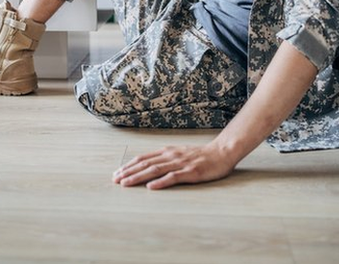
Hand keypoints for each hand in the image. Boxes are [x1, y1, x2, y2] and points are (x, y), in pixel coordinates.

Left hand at [112, 143, 238, 189]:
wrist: (223, 152)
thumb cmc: (203, 155)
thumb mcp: (181, 152)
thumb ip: (166, 157)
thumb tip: (150, 165)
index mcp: (168, 151)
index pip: (144, 158)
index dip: (129, 165)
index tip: (117, 173)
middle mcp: (172, 156)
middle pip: (146, 164)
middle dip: (128, 172)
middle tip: (115, 180)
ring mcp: (181, 164)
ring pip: (155, 170)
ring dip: (139, 177)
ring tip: (126, 183)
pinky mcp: (191, 172)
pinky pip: (173, 177)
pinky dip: (161, 182)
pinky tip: (151, 187)